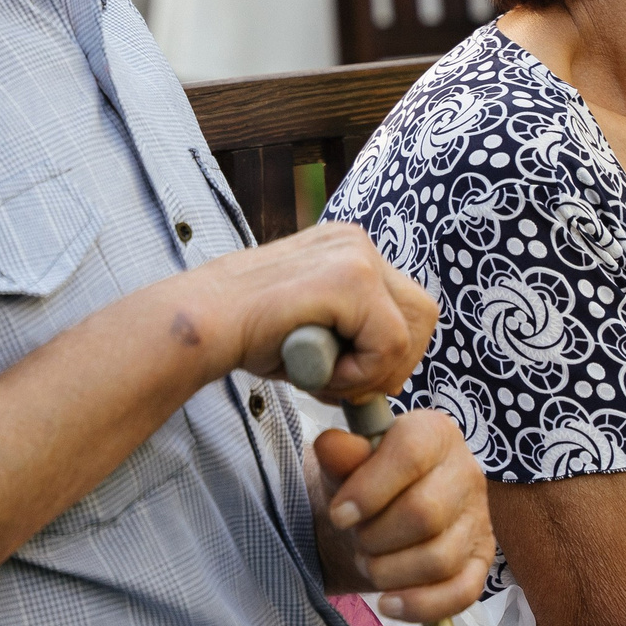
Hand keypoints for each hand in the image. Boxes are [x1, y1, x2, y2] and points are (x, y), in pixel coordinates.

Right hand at [197, 220, 438, 402]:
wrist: (202, 322)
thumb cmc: (246, 333)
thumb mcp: (314, 325)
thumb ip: (351, 334)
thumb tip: (391, 374)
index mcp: (349, 249)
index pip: (407, 306)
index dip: (389, 352)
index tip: (350, 374)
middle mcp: (357, 242)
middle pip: (423, 315)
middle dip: (392, 362)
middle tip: (347, 383)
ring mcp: (356, 255)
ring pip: (409, 332)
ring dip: (372, 370)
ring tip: (326, 375)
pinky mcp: (350, 278)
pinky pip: (387, 343)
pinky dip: (358, 372)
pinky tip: (316, 368)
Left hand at [315, 412, 492, 621]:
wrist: (375, 517)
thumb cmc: (362, 483)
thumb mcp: (342, 465)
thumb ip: (338, 455)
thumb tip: (332, 445)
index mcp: (435, 434)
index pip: (411, 455)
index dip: (369, 490)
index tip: (338, 515)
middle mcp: (466, 472)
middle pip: (425, 514)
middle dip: (376, 537)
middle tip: (356, 539)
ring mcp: (479, 519)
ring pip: (440, 559)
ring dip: (390, 572)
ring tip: (368, 562)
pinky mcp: (482, 560)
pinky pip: (461, 593)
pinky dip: (420, 605)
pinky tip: (388, 603)